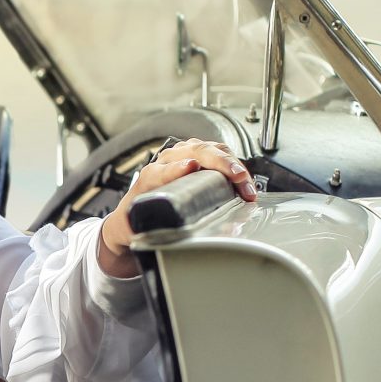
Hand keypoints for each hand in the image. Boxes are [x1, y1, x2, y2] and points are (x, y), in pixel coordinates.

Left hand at [98, 139, 255, 277]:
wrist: (135, 213)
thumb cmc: (136, 219)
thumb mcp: (134, 225)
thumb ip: (138, 226)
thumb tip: (149, 230)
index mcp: (150, 177)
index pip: (164, 169)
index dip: (177, 168)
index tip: (190, 167)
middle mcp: (167, 160)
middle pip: (196, 151)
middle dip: (220, 163)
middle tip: (238, 177)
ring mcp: (184, 155)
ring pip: (213, 150)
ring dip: (233, 165)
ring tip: (246, 185)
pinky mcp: (199, 157)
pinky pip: (220, 154)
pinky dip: (235, 166)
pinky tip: (245, 181)